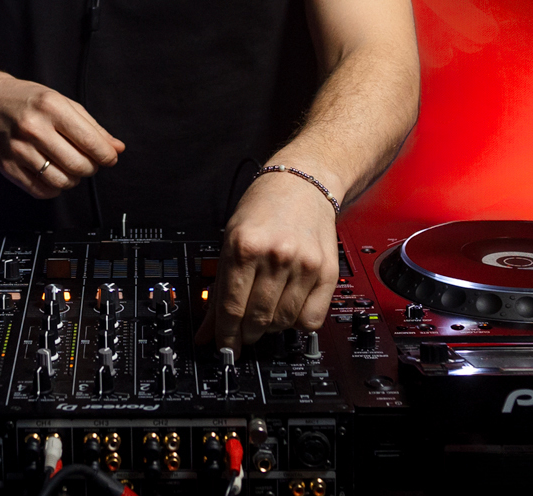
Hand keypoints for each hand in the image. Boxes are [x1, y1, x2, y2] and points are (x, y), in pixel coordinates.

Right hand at [0, 71, 123, 198]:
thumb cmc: (28, 101)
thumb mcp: (62, 103)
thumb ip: (92, 127)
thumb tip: (116, 148)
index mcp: (51, 107)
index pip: (89, 141)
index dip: (106, 155)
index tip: (110, 158)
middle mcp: (33, 128)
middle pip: (77, 165)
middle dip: (91, 168)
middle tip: (89, 162)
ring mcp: (18, 149)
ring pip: (61, 181)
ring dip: (73, 179)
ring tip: (71, 168)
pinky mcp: (8, 167)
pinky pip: (41, 190)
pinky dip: (54, 188)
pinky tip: (54, 175)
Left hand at [197, 168, 338, 349]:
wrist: (303, 184)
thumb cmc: (263, 208)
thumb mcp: (230, 241)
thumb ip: (219, 289)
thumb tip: (206, 332)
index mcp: (244, 247)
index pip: (231, 308)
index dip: (225, 336)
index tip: (224, 348)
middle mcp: (275, 256)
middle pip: (256, 319)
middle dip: (246, 334)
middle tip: (243, 332)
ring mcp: (303, 265)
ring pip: (283, 323)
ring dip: (270, 328)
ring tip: (265, 314)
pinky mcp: (327, 272)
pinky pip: (311, 319)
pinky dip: (298, 323)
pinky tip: (290, 308)